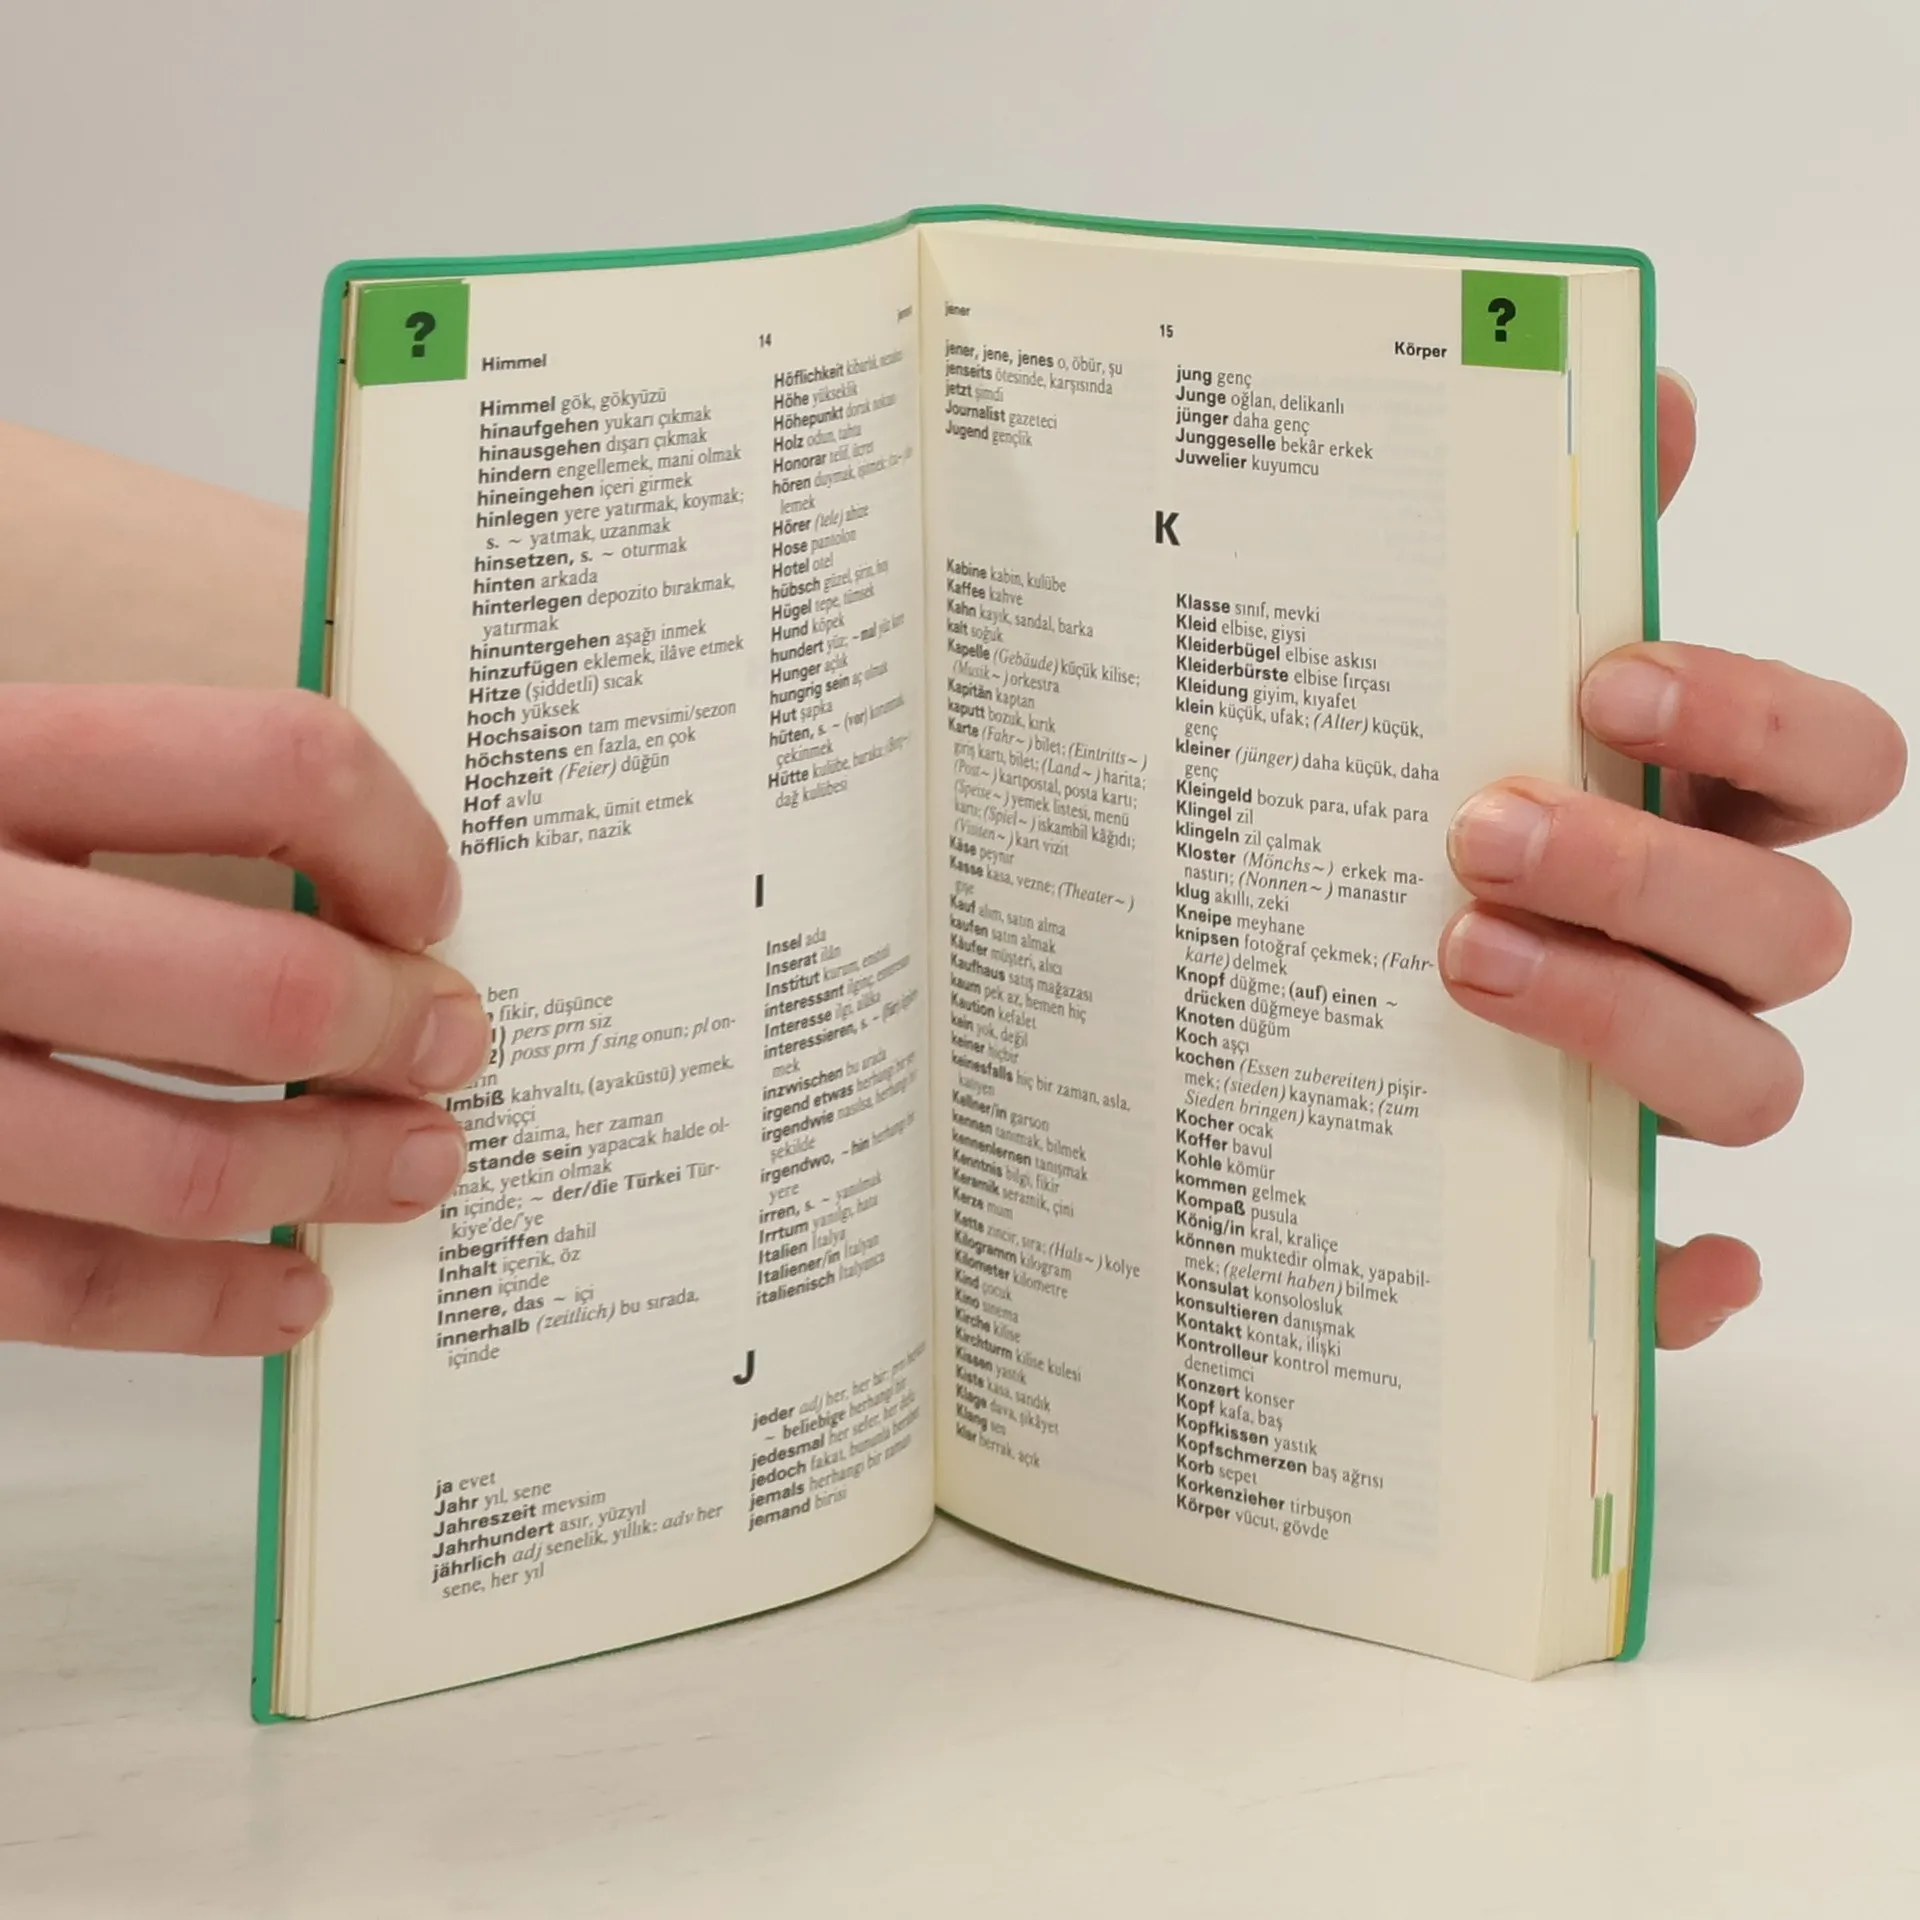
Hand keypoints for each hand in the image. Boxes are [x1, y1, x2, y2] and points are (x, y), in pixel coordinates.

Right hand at [0, 686, 490, 1354]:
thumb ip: (123, 809)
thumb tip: (365, 901)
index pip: (269, 762)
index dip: (394, 837)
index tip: (431, 900)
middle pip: (247, 985)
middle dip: (392, 1028)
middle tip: (456, 1045)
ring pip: (176, 1160)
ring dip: (332, 1174)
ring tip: (418, 1166)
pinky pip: (63, 1287)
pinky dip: (205, 1306)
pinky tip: (291, 1294)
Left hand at [1441, 372, 1906, 1347]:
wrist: (1210, 997)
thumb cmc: (1359, 827)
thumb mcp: (1415, 681)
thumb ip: (1545, 546)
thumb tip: (1649, 387)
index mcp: (1681, 814)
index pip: (1829, 763)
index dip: (1757, 720)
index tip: (1603, 681)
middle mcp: (1691, 954)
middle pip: (1791, 926)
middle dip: (1658, 873)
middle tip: (1480, 832)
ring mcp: (1643, 1096)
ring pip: (1748, 1082)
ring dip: (1634, 1024)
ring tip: (1462, 962)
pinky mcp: (1581, 1224)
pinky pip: (1670, 1274)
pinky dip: (1677, 1275)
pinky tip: (1643, 1252)